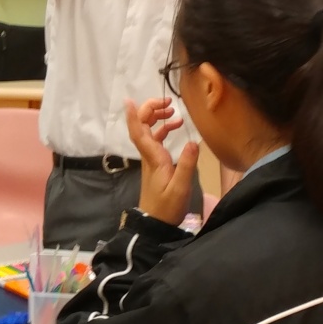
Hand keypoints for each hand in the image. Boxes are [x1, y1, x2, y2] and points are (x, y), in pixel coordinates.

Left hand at [124, 98, 198, 225]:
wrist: (156, 223)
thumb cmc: (167, 207)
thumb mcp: (180, 187)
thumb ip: (186, 165)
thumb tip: (193, 142)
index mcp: (153, 158)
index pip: (138, 132)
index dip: (133, 115)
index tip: (129, 100)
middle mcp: (149, 155)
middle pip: (142, 126)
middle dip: (151, 110)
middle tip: (168, 101)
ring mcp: (151, 159)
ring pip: (149, 132)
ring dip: (157, 118)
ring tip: (173, 110)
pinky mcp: (156, 164)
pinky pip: (156, 141)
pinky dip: (164, 130)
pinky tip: (176, 127)